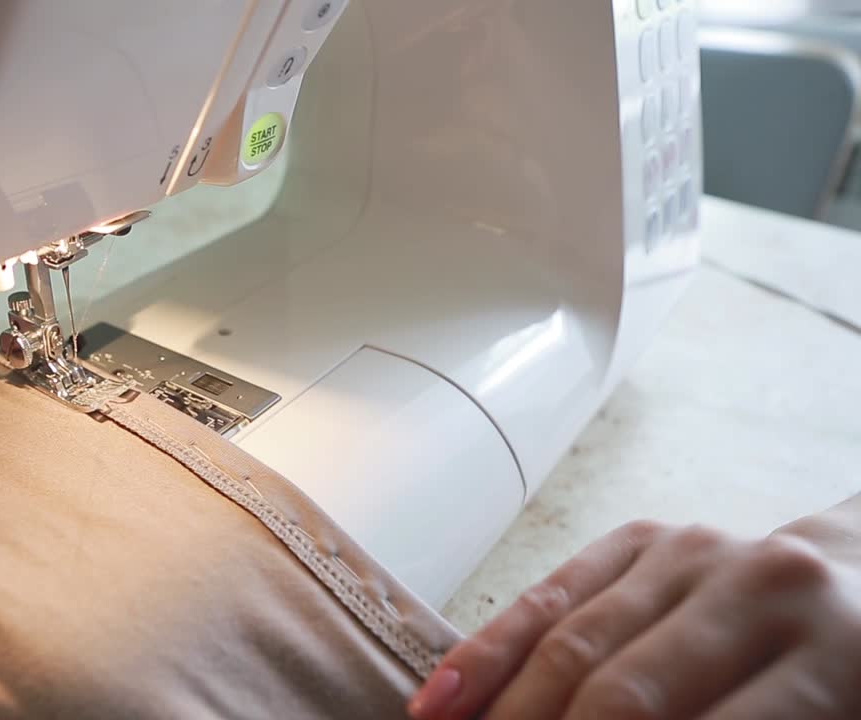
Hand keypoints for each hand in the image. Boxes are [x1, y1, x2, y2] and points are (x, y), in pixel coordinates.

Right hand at [410, 509, 860, 719]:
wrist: (858, 591)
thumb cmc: (846, 693)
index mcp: (829, 658)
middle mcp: (754, 587)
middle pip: (618, 697)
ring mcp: (688, 552)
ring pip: (566, 644)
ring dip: (501, 716)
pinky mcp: (639, 537)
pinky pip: (545, 595)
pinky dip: (486, 655)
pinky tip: (443, 703)